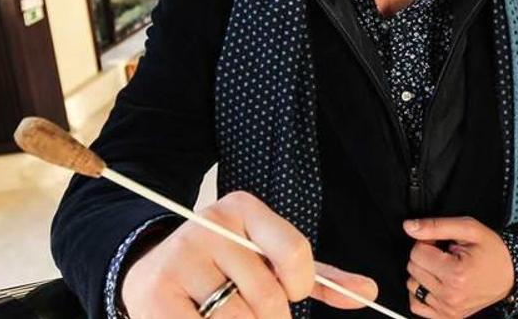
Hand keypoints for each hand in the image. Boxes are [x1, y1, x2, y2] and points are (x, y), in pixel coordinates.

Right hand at [121, 191, 378, 317]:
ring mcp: (180, 260)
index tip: (291, 294)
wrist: (149, 268)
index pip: (294, 253)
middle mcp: (210, 227)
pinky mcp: (156, 296)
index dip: (301, 286)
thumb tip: (369, 293)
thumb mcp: (268, 260)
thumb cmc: (223, 268)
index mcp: (243, 209)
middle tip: (256, 313)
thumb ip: (320, 277)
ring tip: (231, 317)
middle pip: (269, 300)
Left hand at [403, 216, 514, 317]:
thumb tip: (409, 227)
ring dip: (423, 274)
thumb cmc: (492, 252)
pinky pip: (416, 305)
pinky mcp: (446, 316)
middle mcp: (450, 295)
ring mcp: (448, 309)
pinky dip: (421, 293)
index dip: (426, 242)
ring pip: (412, 285)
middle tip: (444, 255)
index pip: (417, 253)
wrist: (510, 274)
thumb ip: (437, 226)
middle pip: (413, 268)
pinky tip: (436, 283)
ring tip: (443, 269)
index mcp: (456, 273)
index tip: (440, 243)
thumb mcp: (469, 229)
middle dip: (425, 257)